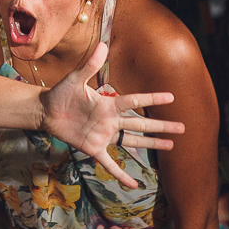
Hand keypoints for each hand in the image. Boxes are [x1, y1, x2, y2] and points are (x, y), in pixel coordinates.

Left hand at [40, 42, 183, 186]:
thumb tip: (103, 44)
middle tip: (182, 128)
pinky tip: (134, 184)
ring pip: (132, 141)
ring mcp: (103, 135)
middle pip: (141, 123)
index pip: (134, 101)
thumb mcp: (74, 79)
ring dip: (151, 144)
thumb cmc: (60, 94)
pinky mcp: (93, 148)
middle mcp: (110, 120)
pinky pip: (110, 163)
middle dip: (161, 125)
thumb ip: (90, 65)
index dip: (152, 98)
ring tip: (171, 146)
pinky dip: (121, 174)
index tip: (171, 97)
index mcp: (108, 104)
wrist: (45, 111)